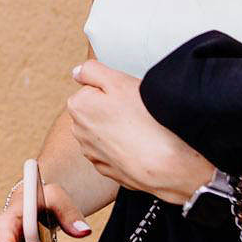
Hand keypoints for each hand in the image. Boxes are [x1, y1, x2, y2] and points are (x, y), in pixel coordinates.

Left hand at [65, 59, 213, 203]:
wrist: (165, 166)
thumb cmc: (145, 122)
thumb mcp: (118, 82)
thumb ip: (92, 71)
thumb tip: (77, 72)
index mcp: (78, 106)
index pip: (93, 88)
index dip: (114, 90)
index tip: (127, 97)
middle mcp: (79, 132)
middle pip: (97, 110)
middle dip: (113, 109)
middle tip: (136, 112)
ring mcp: (92, 153)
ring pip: (106, 132)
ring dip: (119, 130)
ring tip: (140, 130)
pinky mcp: (107, 170)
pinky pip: (115, 152)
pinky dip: (125, 149)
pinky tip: (140, 147)